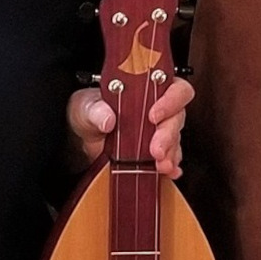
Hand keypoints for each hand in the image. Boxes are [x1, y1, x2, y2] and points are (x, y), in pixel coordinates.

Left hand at [67, 77, 193, 178]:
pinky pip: (171, 157)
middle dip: (168, 134)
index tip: (153, 115)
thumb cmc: (89, 111)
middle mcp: (158, 106)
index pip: (173, 88)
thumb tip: (107, 119)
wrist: (83, 136)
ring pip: (176, 138)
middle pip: (177, 116)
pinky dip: (171, 165)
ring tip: (160, 165)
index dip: (170, 100)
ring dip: (171, 153)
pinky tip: (168, 172)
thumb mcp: (87, 107)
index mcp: (146, 87)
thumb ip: (96, 110)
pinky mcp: (155, 152)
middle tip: (156, 150)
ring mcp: (158, 130)